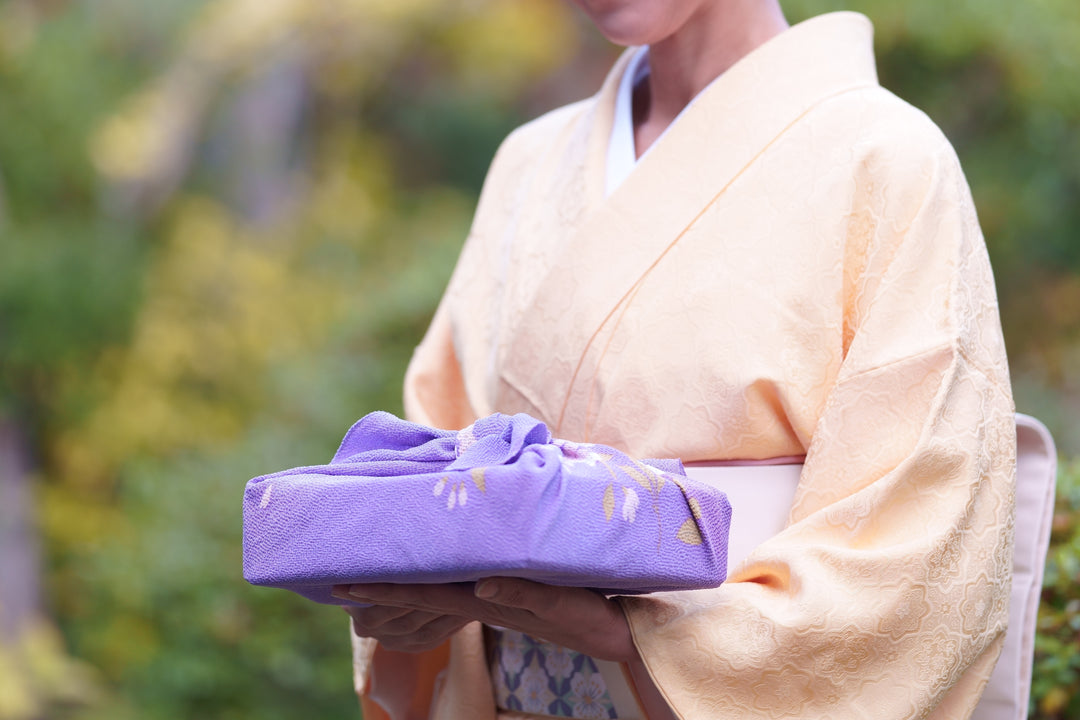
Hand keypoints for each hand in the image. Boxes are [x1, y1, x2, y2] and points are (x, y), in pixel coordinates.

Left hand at [331, 578, 637, 661]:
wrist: (616, 631)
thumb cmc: (588, 613)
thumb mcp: (558, 604)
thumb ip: (521, 591)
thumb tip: (480, 583)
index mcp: (485, 599)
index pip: (424, 592)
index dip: (384, 588)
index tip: (343, 583)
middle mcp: (481, 599)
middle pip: (419, 593)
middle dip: (379, 588)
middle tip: (336, 580)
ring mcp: (492, 599)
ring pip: (435, 591)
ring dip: (400, 585)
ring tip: (368, 576)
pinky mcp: (507, 594)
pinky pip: (460, 586)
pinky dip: (432, 581)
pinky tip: (423, 573)